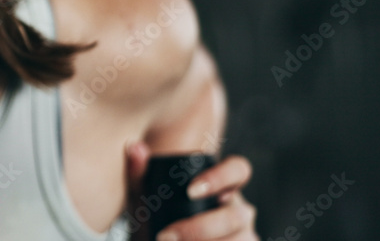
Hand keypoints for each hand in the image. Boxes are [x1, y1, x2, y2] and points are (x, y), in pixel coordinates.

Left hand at [125, 141, 257, 240]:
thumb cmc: (154, 218)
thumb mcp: (144, 198)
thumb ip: (139, 173)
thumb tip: (134, 147)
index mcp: (221, 186)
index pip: (238, 169)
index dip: (220, 177)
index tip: (190, 191)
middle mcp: (238, 208)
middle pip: (236, 214)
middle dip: (200, 228)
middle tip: (165, 236)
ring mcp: (245, 234)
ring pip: (242, 238)